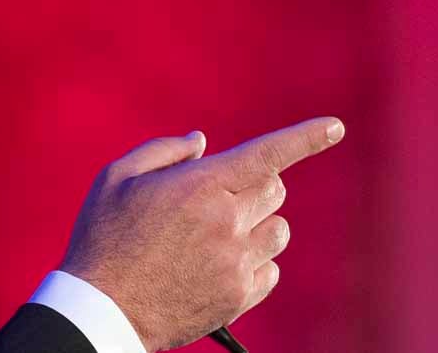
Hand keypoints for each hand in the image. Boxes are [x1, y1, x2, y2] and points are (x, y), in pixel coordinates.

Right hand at [59, 116, 343, 351]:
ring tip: (217, 236)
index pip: (267, 153)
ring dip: (258, 225)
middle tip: (218, 197)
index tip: (336, 127)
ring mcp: (236, 262)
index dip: (307, 137)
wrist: (101, 309)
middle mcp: (227, 222)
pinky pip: (271, 271)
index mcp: (201, 186)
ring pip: (278, 231)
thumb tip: (201, 143)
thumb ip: (164, 151)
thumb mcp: (117, 178)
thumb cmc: (103, 237)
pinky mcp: (238, 297)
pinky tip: (219, 266)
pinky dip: (254, 263)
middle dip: (255, 184)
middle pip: (274, 189)